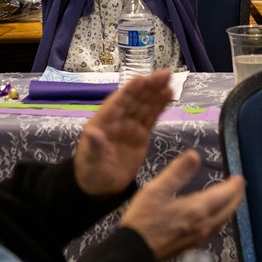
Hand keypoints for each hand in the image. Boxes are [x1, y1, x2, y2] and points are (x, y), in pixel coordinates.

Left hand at [73, 70, 172, 196]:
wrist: (100, 187)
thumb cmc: (91, 173)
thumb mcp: (91, 163)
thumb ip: (94, 148)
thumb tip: (92, 132)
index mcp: (103, 122)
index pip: (118, 103)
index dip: (130, 91)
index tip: (142, 79)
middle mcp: (117, 119)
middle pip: (135, 100)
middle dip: (148, 86)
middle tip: (164, 74)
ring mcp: (130, 125)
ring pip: (145, 105)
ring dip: (156, 92)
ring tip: (169, 80)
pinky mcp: (140, 134)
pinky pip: (151, 116)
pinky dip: (160, 105)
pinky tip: (168, 94)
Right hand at [120, 150, 245, 261]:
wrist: (134, 250)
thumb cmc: (144, 218)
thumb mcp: (156, 190)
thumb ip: (177, 172)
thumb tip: (195, 154)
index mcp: (197, 209)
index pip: (224, 195)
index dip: (234, 185)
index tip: (240, 177)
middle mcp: (203, 224)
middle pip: (227, 210)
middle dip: (236, 197)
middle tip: (240, 186)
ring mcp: (198, 237)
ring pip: (222, 221)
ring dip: (229, 208)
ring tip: (231, 199)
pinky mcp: (191, 244)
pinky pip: (214, 228)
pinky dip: (220, 218)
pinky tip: (213, 217)